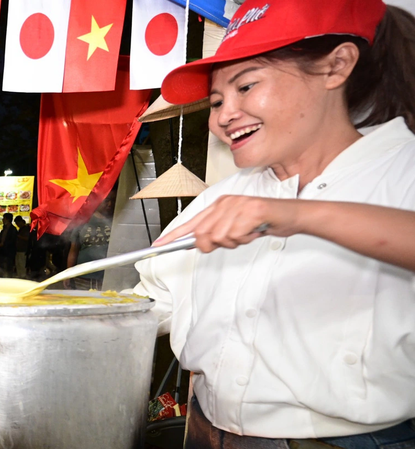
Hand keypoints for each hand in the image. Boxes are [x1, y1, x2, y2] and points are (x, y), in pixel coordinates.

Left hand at [154, 195, 303, 252]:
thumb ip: (216, 234)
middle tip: (232, 240)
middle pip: (203, 235)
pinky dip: (246, 239)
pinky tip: (254, 231)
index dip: (173, 236)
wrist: (290, 216)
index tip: (158, 245)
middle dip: (214, 245)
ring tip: (247, 233)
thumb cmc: (263, 222)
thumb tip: (200, 243)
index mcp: (219, 205)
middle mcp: (225, 203)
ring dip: (235, 242)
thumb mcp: (235, 228)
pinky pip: (236, 236)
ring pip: (219, 238)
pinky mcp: (251, 211)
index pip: (191, 223)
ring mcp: (237, 206)